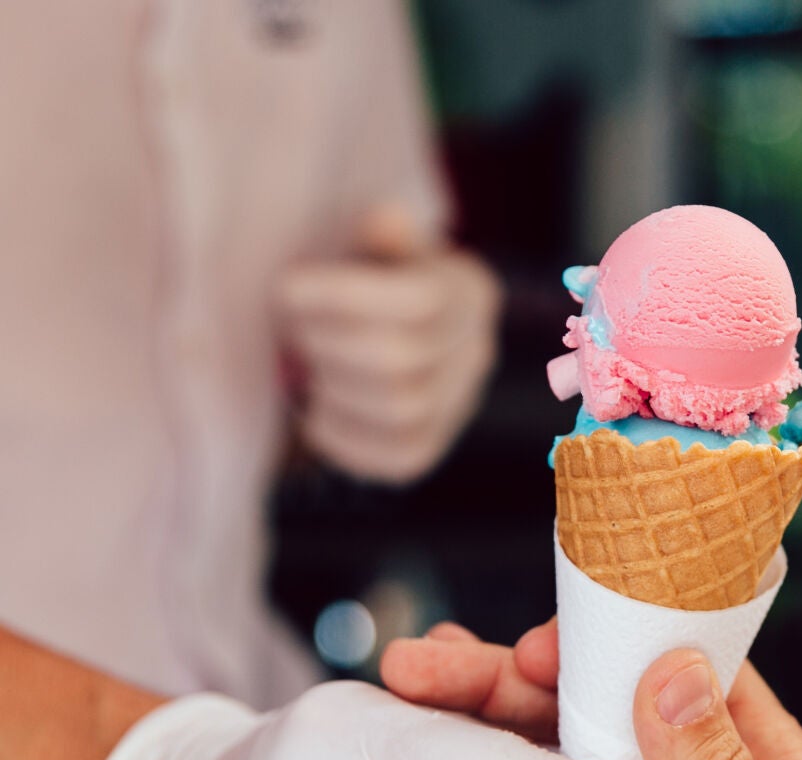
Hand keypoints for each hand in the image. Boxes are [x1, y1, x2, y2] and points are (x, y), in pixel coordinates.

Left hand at [277, 204, 501, 482]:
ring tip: (303, 368)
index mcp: (470, 291)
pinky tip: (314, 412)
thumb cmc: (367, 272)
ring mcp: (461, 405)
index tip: (286, 289)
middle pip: (404, 362)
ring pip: (403, 413)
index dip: (346, 297)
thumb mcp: (375, 239)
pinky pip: (400, 458)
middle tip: (289, 329)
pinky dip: (346, 440)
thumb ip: (381, 234)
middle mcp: (478, 351)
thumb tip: (385, 222)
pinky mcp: (432, 447)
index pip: (418, 302)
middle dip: (330, 346)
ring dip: (336, 391)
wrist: (385, 327)